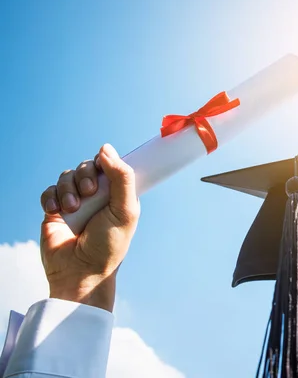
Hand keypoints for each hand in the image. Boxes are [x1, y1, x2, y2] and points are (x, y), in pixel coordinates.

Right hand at [39, 144, 138, 311]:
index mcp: (118, 193)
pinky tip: (56, 211)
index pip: (111, 165)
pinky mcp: (55, 210)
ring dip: (69, 189)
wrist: (82, 272)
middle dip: (86, 174)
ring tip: (73, 208)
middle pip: (87, 166)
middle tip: (90, 191)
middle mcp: (97, 195)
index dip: (106, 161)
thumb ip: (121, 178)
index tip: (103, 166)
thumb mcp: (124, 211)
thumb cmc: (109, 245)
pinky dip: (51, 198)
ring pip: (67, 176)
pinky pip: (49, 191)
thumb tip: (106, 148)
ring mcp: (75, 201)